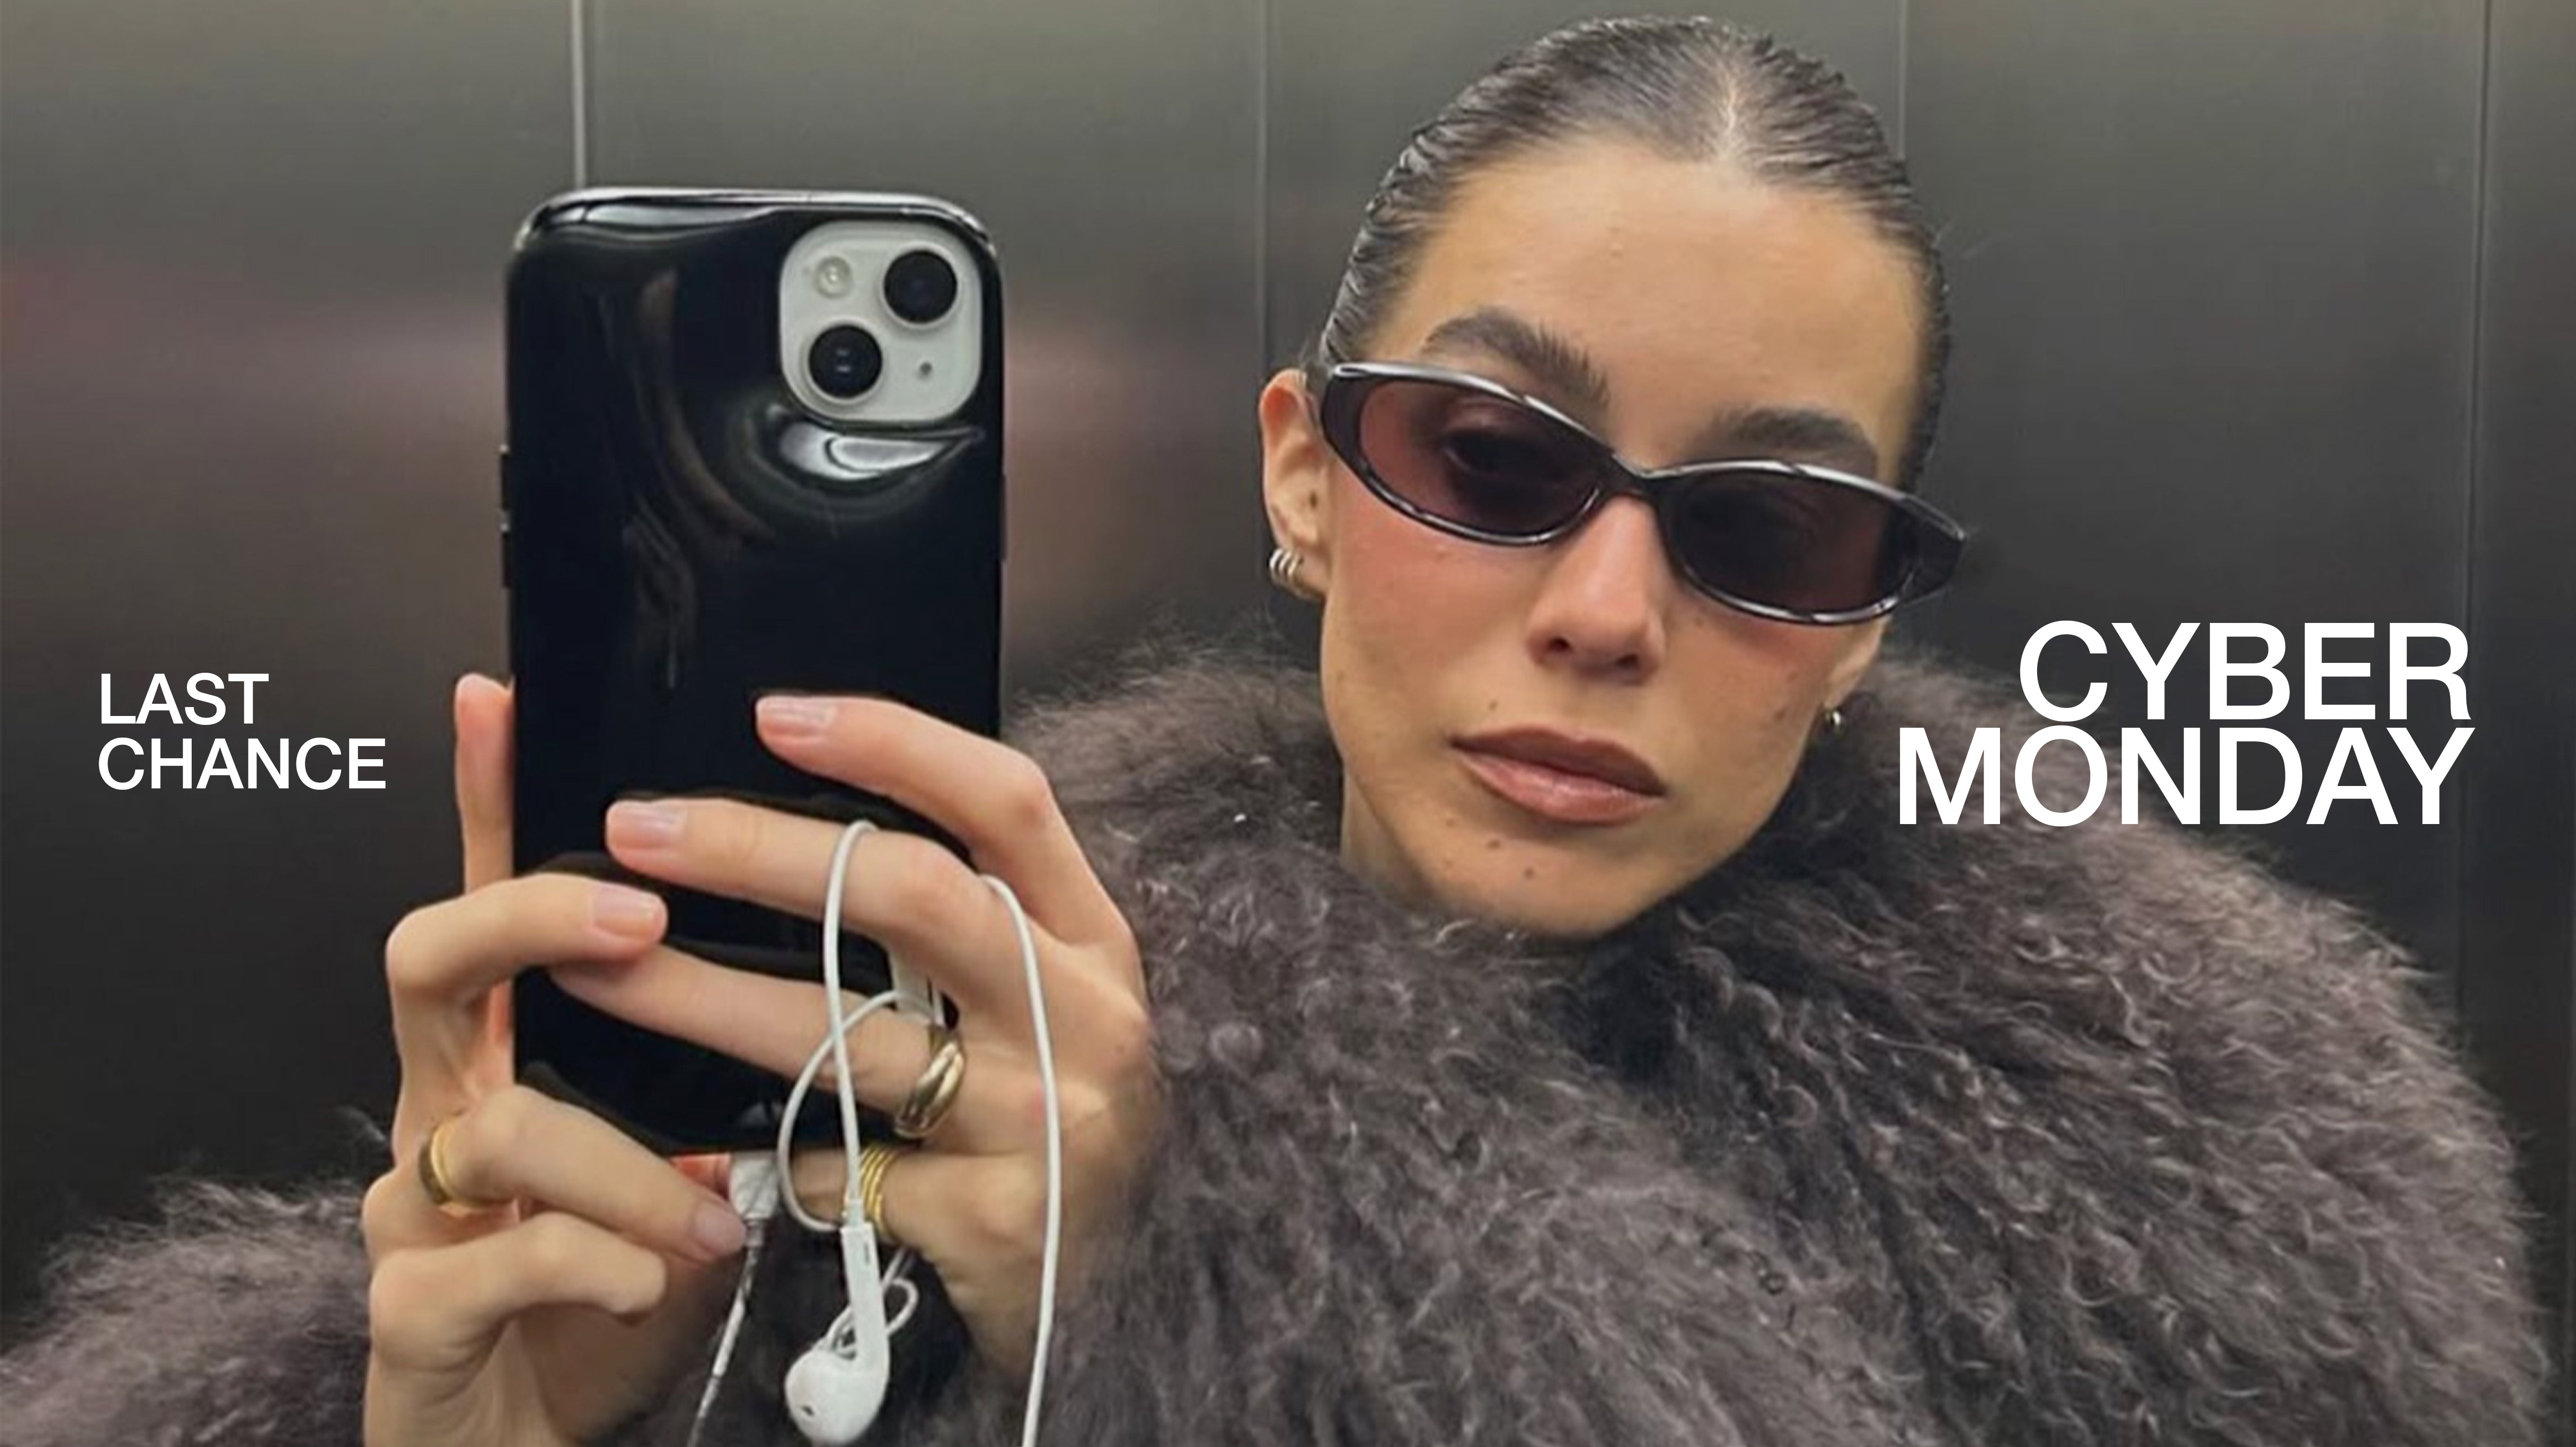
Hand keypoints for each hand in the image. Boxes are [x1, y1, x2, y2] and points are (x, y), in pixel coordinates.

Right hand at [362, 675, 749, 1446]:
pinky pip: (496, 1261)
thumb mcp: (682, 1157)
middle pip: (427, 961)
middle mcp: (445, 1110)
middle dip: (529, 918)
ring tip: (711, 1217)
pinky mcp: (411, 1315)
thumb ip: (707, 1068)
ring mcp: (413, 1210)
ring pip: (489, 1128)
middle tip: (638, 920)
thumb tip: (813, 972)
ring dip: (624, 1168)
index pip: (494, 896)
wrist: (539, 1445)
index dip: (487, 797)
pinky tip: (658, 1284)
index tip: (500, 693)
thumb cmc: (624, 1289)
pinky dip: (597, 1268)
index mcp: (513, 1057)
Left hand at [548, 691, 1159, 1374]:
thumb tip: (806, 815)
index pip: (1007, 801)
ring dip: (698, 999)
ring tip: (593, 970)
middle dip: (756, 852)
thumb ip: (965, 922)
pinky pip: (843, 1171)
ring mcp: (1044, 1119)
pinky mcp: (994, 1217)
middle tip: (636, 829)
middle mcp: (1083, 1016)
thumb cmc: (1044, 1119)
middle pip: (910, 897)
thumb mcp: (1040, 1003)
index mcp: (1092, 940)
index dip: (895, 743)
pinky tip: (723, 1158)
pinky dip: (777, 1162)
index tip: (774, 714)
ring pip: (841, 1038)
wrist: (1105, 1295)